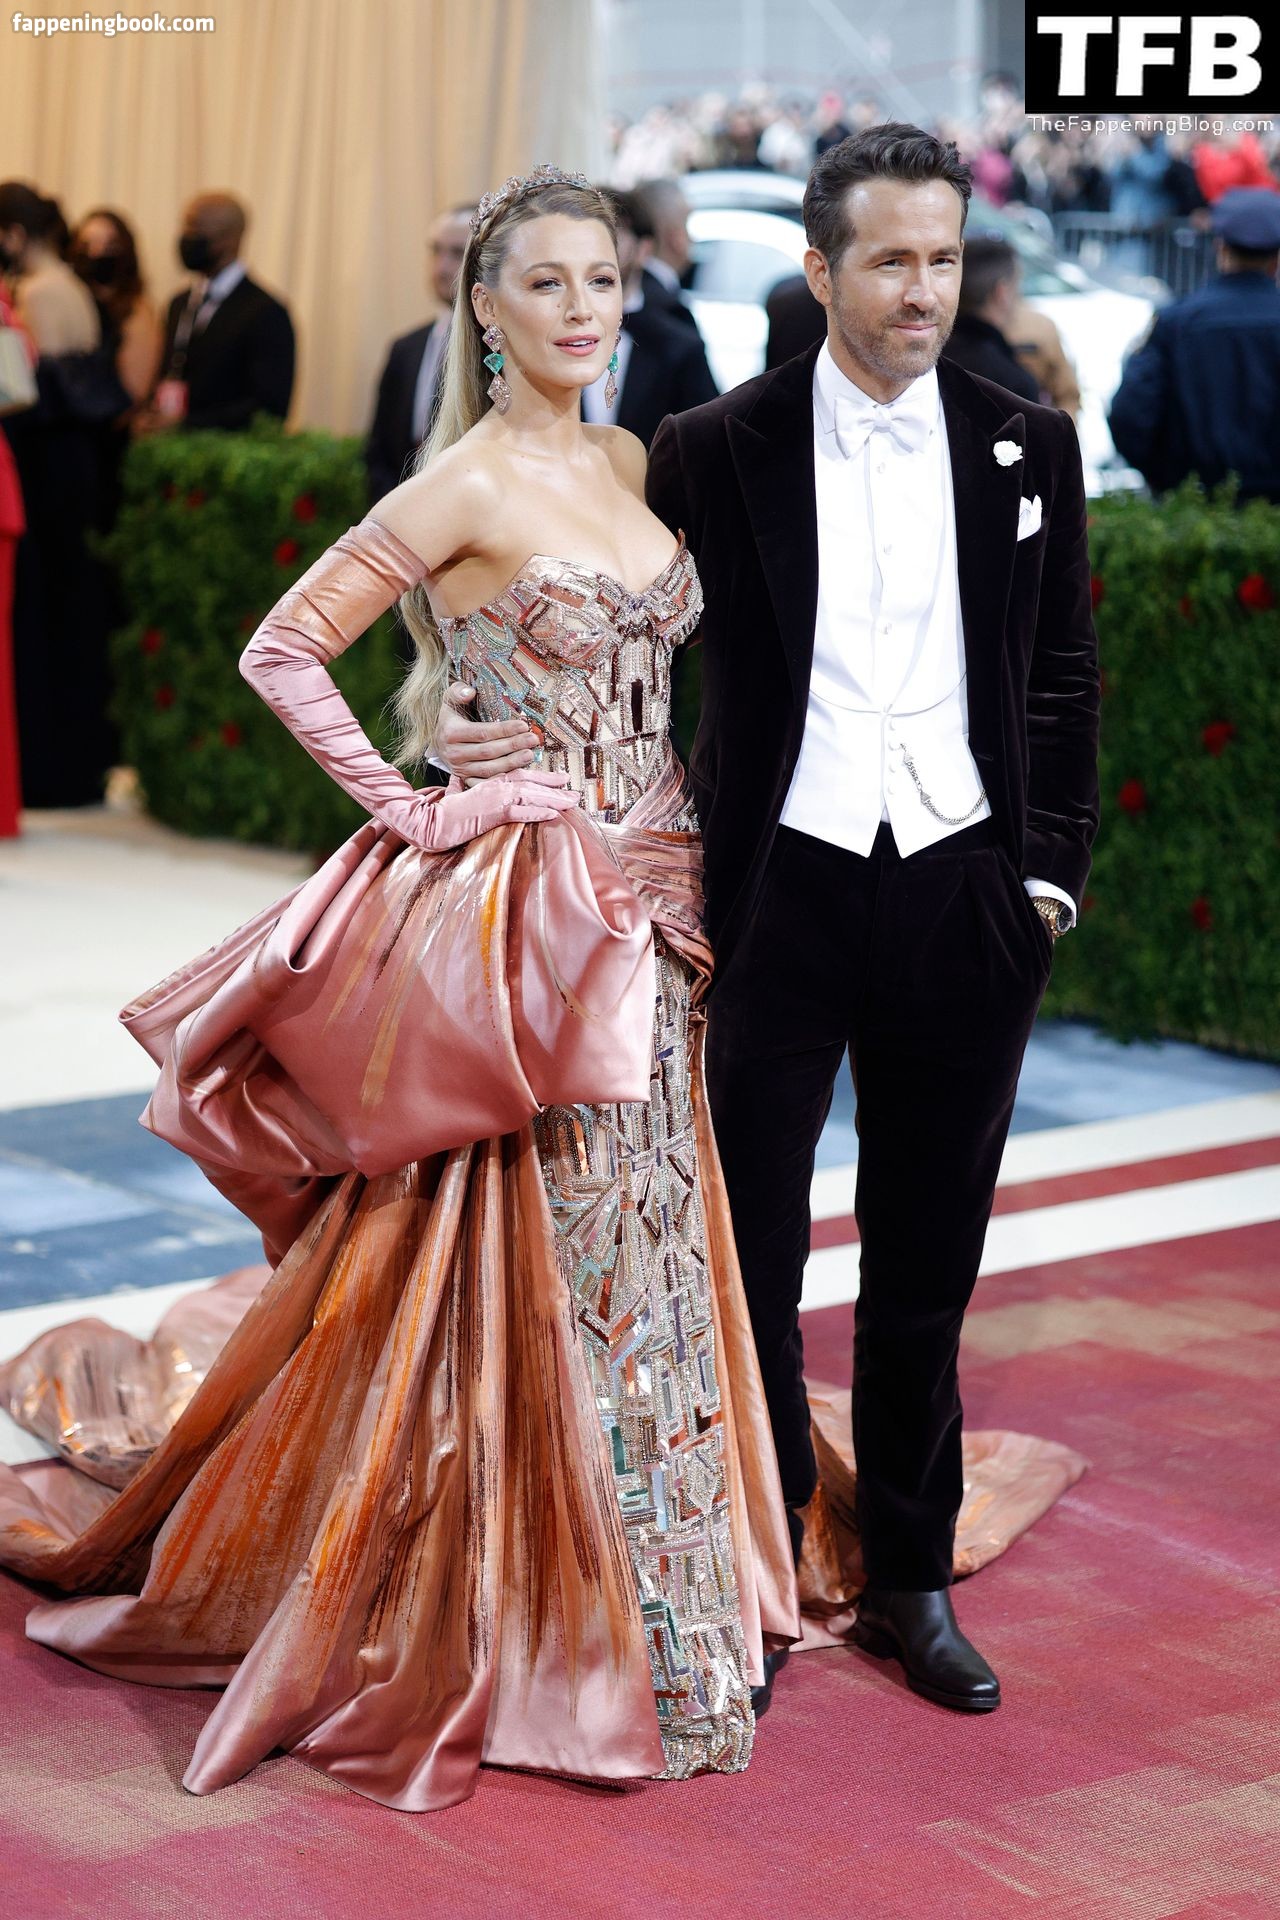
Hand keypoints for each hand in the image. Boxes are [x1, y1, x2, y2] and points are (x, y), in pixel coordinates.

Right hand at [377, 769, 579, 850]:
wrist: (428, 821)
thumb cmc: (440, 810)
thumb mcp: (452, 795)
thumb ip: (458, 787)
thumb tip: (454, 781)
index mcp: (490, 782)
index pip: (521, 775)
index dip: (543, 777)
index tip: (561, 779)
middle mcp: (495, 786)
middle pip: (531, 784)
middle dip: (555, 788)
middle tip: (576, 793)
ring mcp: (494, 798)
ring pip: (530, 795)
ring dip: (553, 799)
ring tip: (571, 804)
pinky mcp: (492, 812)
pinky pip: (519, 811)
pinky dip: (536, 812)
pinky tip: (552, 815)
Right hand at [435, 682, 541, 781]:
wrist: (437, 740)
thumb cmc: (450, 717)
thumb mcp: (449, 699)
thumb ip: (458, 691)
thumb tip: (470, 692)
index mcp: (451, 733)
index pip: (482, 732)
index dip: (504, 730)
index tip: (523, 725)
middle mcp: (454, 753)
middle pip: (488, 752)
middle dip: (513, 746)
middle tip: (533, 739)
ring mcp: (459, 769)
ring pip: (488, 769)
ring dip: (511, 763)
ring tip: (529, 755)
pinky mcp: (464, 779)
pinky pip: (484, 782)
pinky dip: (500, 780)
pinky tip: (516, 774)